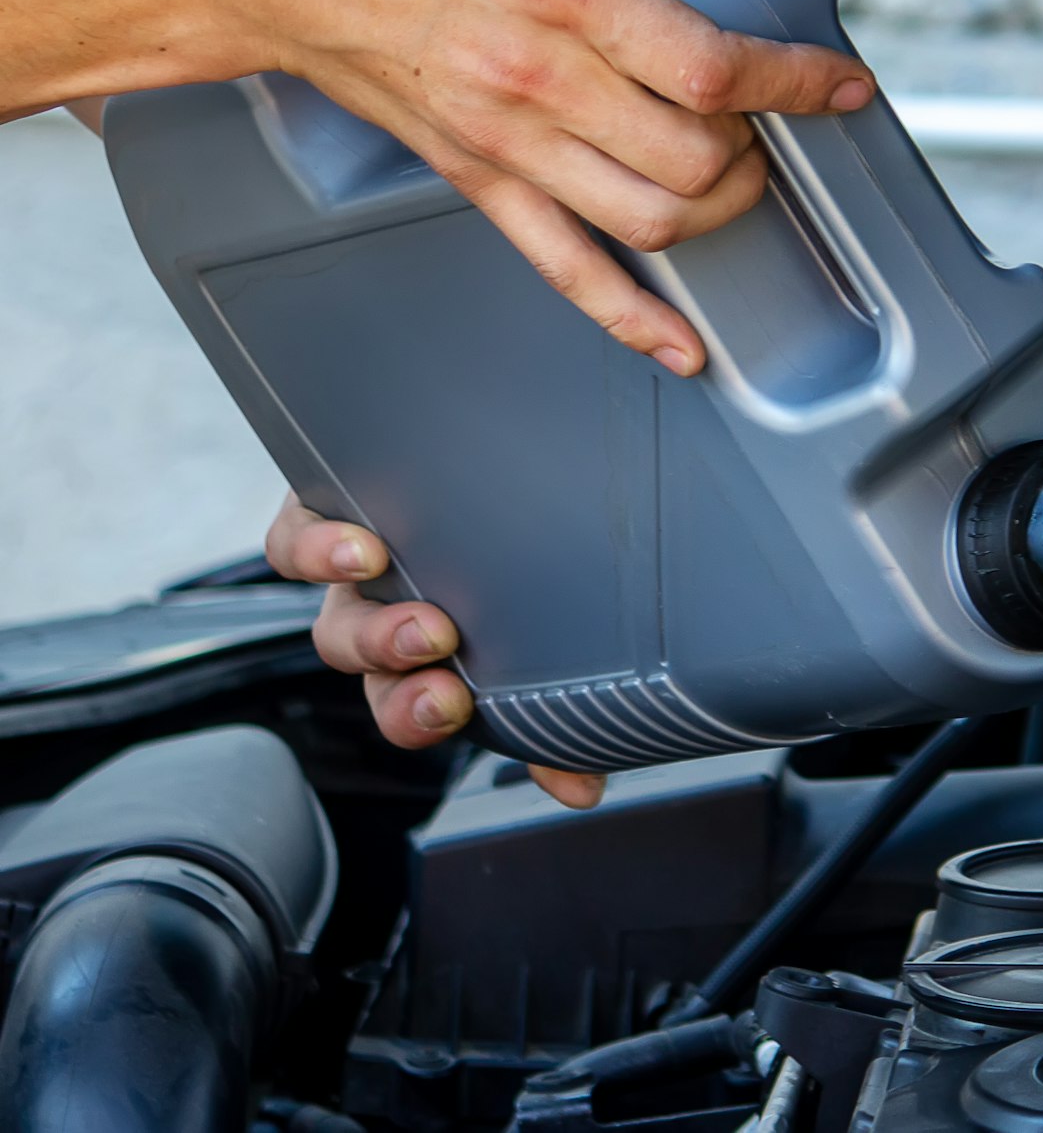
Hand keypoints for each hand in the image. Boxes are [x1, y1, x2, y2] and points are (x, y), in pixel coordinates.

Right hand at [3, 0, 875, 370]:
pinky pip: (564, 269)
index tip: (845, 84)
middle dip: (761, 146)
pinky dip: (632, 318)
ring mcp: (504, 143)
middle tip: (773, 115)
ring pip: (648, 221)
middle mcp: (537, 80)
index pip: (713, 63)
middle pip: (695, 158)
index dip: (797, 83)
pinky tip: (682, 346)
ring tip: (737, 176)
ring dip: (718, 214)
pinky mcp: (474, 180)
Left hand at [265, 493, 605, 808]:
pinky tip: (361, 552)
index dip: (462, 742)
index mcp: (436, 646)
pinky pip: (293, 545)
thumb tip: (583, 793)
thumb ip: (563, 697)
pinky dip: (318, 556)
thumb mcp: (548, 594)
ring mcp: (358, 562)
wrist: (467, 415)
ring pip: (344, 627)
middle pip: (379, 679)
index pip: (427, 713)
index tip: (524, 758)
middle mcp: (391, 611)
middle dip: (409, 701)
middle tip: (449, 694)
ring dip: (380, 642)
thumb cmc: (521, 511)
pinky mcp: (323, 503)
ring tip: (427, 628)